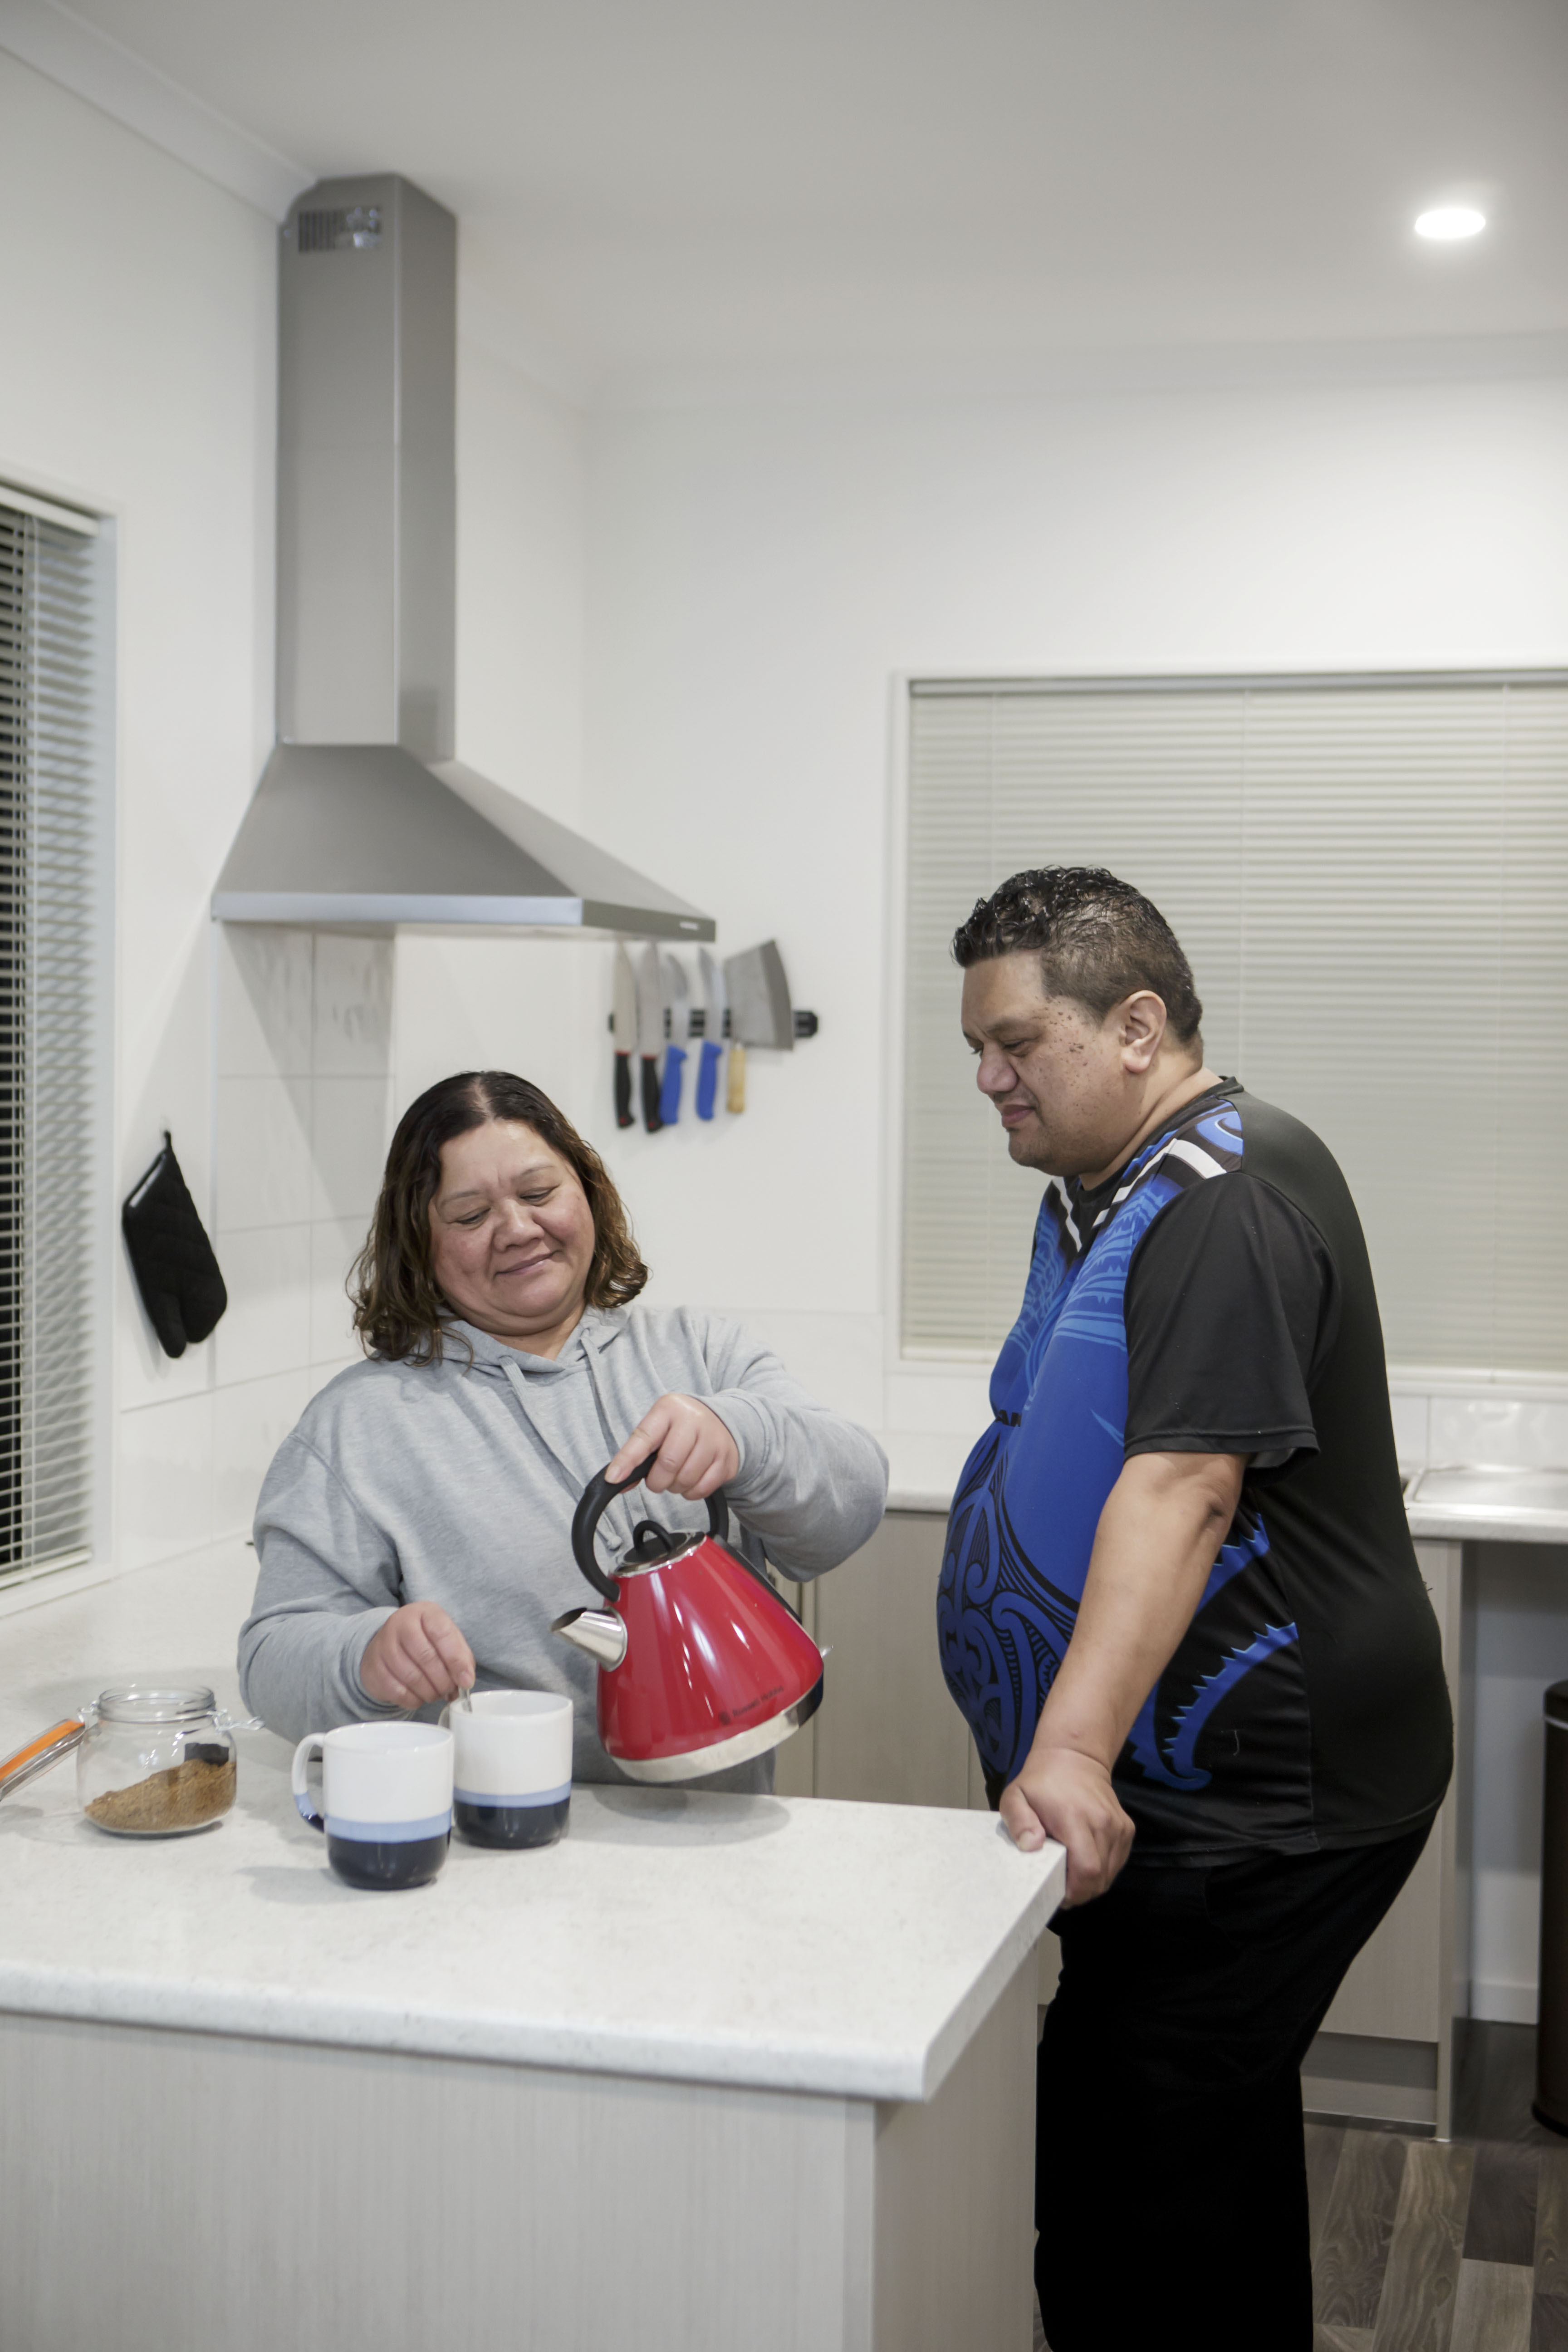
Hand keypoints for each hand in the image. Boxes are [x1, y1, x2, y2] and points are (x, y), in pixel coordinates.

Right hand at [359, 1602, 474, 1710]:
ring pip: (412, 1677)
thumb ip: (461, 1656)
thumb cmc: (424, 1641)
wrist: (387, 1643)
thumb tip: (466, 1680)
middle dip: (444, 1681)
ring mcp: (383, 1646)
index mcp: (423, 1612)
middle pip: (427, 1658)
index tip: (466, 1681)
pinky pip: (398, 1692)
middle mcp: (399, 1624)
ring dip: (430, 1692)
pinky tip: (420, 1696)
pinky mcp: (373, 1668)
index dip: (457, 1661)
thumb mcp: (446, 1639)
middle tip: (450, 1691)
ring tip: (437, 1693)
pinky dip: (414, 1699)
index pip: (442, 1634)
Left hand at [606, 1393, 739, 1500]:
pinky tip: (691, 1479)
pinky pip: (702, 1489)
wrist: (723, 1421)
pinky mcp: (727, 1459)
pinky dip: (691, 1492)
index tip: (613, 1478)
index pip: (644, 1437)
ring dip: (675, 1487)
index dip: (627, 1460)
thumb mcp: (658, 1427)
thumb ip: (637, 1452)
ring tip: (676, 1476)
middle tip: (657, 1479)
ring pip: (686, 1479)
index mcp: (670, 1408)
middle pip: (669, 1463)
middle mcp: (695, 1420)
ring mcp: (715, 1440)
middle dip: (657, 1481)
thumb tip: (617, 1480)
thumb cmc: (682, 1427)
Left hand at [999, 1744, 1134, 1904]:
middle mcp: (1103, 1823)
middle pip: (1100, 1879)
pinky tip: (1085, 1860)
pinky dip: (1104, 1869)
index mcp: (1075, 1818)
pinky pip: (1117, 1862)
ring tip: (1071, 1873)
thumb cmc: (1041, 1783)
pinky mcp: (1127, 1829)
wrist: (1074, 1757)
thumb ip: (1018, 1821)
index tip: (1057, 1894)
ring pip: (1110, 1874)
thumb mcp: (1015, 1797)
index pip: (1087, 1871)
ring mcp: (1118, 1826)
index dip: (1074, 1892)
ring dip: (1092, 1882)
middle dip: (1081, 1892)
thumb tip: (1032, 1845)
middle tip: (1061, 1887)